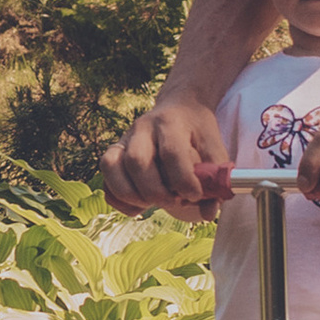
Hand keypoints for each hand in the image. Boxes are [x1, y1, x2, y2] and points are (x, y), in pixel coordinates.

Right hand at [102, 93, 226, 222]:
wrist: (180, 106)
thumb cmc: (197, 131)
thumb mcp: (214, 147)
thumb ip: (214, 179)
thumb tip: (208, 213)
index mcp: (171, 122)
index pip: (172, 153)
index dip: (183, 180)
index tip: (195, 195)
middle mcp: (143, 127)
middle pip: (137, 161)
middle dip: (155, 192)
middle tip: (174, 201)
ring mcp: (125, 138)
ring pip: (113, 166)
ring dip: (132, 195)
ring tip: (153, 203)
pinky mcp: (115, 151)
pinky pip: (105, 177)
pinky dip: (118, 198)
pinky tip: (138, 206)